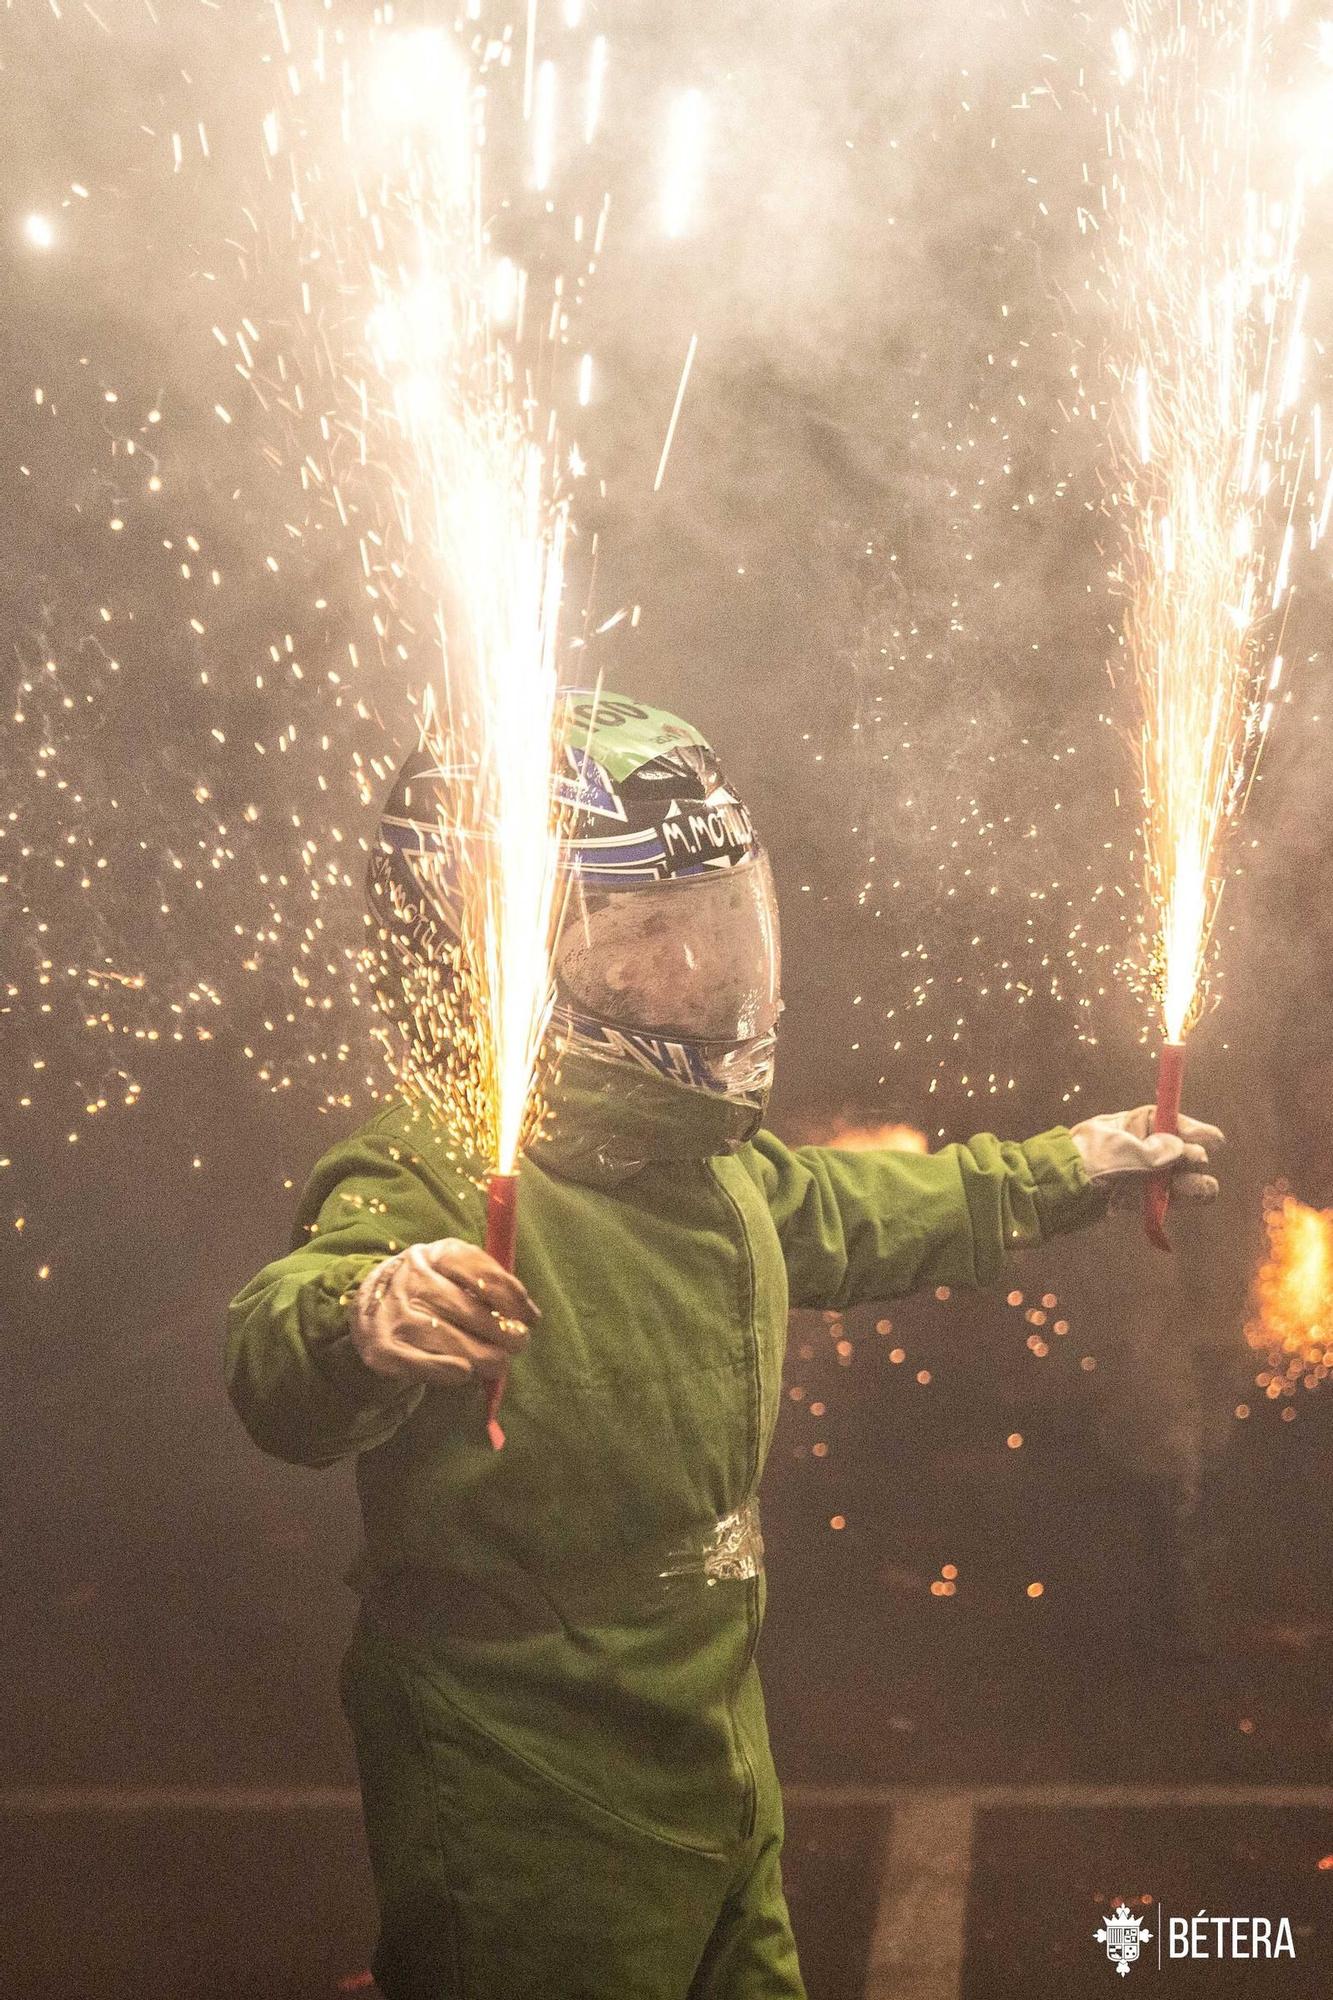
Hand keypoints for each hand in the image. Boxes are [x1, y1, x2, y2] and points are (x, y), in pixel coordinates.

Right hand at [350, 1239, 539, 1383]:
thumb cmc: (431, 1289)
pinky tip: (465, 1373)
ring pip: (447, 1338)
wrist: (370, 1306)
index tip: (530, 1317)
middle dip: (501, 1331)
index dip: (511, 1296)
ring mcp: (395, 1313)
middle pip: (465, 1308)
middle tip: (519, 1343)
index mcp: (436, 1254)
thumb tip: (532, 1316)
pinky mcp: (382, 1348)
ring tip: (498, 1363)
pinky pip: (420, 1364)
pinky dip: (446, 1371)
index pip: (479, 1272)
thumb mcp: (457, 1272)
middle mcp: (412, 1279)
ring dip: (481, 1356)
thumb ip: (494, 1286)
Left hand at [1069, 1105, 1223, 1204]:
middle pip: (1181, 1153)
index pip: (1172, 1122)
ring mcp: (1140, 1174)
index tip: (1214, 1142)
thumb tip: (1182, 1148)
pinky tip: (1180, 1203)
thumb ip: (1152, 1153)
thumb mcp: (1118, 1151)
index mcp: (1136, 1124)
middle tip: (1194, 1165)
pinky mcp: (1136, 1197)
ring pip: (1177, 1178)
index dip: (1193, 1131)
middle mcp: (1142, 1147)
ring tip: (1202, 1190)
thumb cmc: (1085, 1160)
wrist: (1054, 1190)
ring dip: (1191, 1184)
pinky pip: (1163, 1199)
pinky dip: (1172, 1202)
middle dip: (1192, 1160)